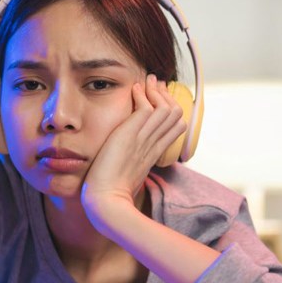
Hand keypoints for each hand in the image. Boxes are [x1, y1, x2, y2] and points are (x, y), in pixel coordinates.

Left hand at [81, 73, 185, 229]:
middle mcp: (153, 145)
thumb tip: (121, 151)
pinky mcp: (132, 135)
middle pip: (176, 114)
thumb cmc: (108, 192)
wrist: (105, 201)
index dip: (170, 110)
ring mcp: (144, 139)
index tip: (157, 99)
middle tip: (154, 84)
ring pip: (166, 108)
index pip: (175, 126)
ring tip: (146, 82)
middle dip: (166, 95)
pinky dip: (143, 95)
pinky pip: (147, 108)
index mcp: (153, 154)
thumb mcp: (123, 172)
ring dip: (156, 91)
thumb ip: (127, 159)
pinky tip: (134, 89)